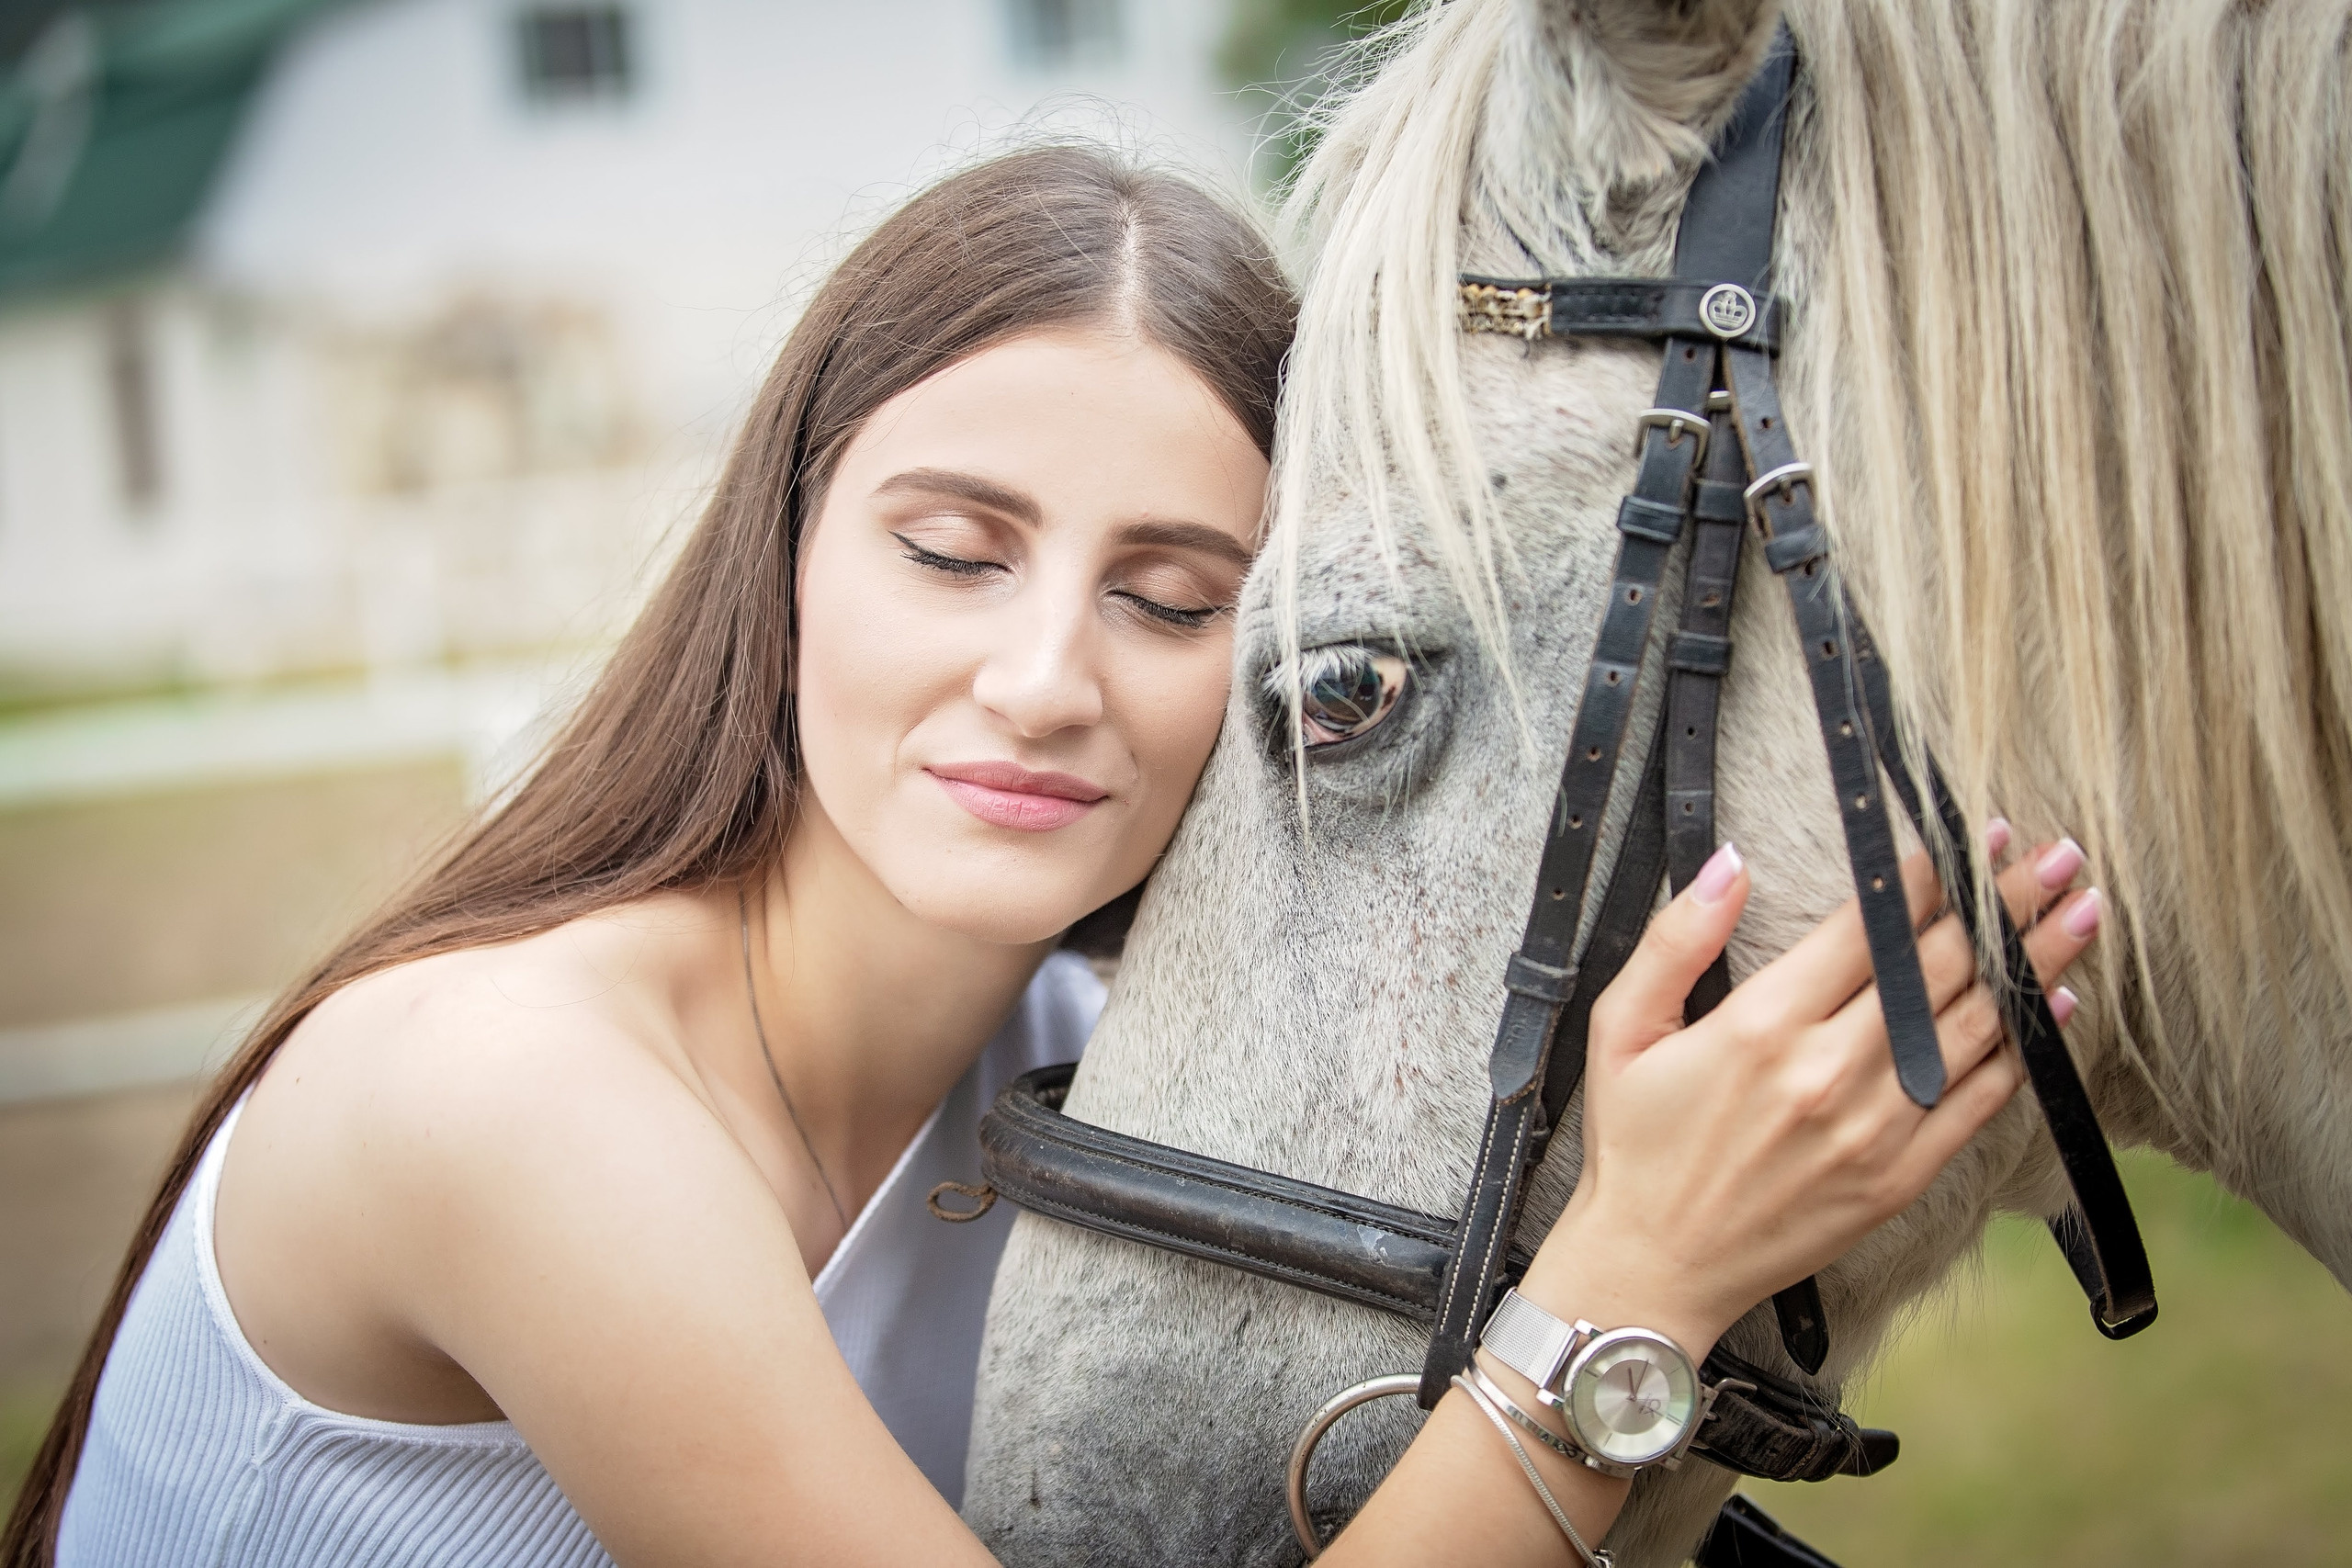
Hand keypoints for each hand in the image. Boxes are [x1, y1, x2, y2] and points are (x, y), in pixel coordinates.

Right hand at [1518, 832, 2100, 1357]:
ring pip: (1977, 1025)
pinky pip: (1982, 1101)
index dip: (1928, 875)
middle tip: (2052, 855)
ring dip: (2037, 962)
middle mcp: (1829, 1071)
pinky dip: (2026, 1050)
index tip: (1969, 839)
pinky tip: (2058, 1006)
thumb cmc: (1634, 1145)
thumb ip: (1676, 939)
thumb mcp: (1622, 1028)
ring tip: (2082, 908)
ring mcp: (1874, 1129)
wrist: (1654, 1267)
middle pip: (1939, 966)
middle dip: (2002, 902)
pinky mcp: (1899, 1179)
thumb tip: (1730, 864)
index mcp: (1761, 1024)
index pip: (1869, 928)